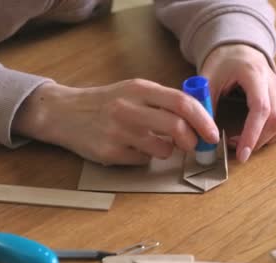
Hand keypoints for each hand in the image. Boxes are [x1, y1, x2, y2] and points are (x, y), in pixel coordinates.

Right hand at [13, 80, 219, 164]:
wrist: (63, 113)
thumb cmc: (106, 103)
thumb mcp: (133, 91)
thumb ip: (163, 101)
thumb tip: (200, 118)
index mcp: (139, 89)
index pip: (181, 102)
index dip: (203, 120)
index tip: (212, 133)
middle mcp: (128, 108)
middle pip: (176, 127)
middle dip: (192, 140)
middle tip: (192, 145)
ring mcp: (118, 131)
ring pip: (162, 149)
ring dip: (168, 151)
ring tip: (156, 144)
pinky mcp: (109, 152)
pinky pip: (143, 160)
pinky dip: (146, 157)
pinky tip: (133, 148)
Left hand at [201, 44, 275, 162]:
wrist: (238, 49)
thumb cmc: (223, 64)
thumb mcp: (207, 79)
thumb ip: (205, 105)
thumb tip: (207, 136)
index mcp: (254, 74)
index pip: (260, 107)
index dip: (252, 134)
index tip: (242, 153)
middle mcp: (273, 82)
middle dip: (259, 140)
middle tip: (238, 149)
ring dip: (271, 137)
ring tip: (250, 140)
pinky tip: (265, 133)